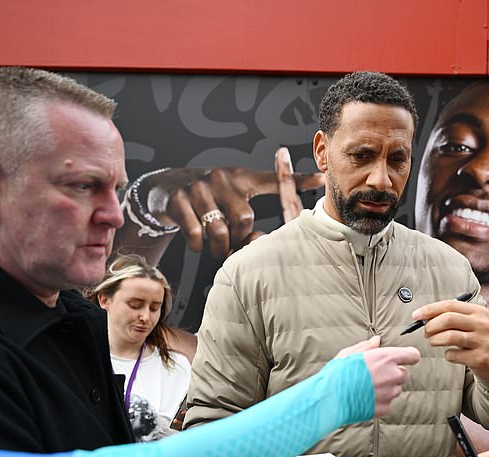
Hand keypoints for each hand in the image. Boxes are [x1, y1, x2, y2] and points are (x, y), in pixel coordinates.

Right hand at [142, 148, 323, 257]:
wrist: (165, 188)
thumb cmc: (212, 194)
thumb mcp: (240, 188)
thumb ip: (275, 190)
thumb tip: (311, 188)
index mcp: (241, 177)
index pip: (273, 181)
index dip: (297, 180)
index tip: (323, 178)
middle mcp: (221, 178)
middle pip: (244, 218)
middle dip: (241, 238)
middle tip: (234, 245)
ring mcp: (198, 188)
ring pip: (218, 229)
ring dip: (219, 246)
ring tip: (218, 248)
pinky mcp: (178, 201)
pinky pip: (194, 233)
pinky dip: (198, 245)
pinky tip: (199, 244)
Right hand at [336, 336, 420, 416]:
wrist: (330, 397)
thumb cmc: (338, 373)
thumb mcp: (350, 353)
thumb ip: (367, 347)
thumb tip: (377, 340)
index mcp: (386, 358)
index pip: (413, 355)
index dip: (409, 356)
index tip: (406, 357)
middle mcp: (392, 375)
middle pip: (404, 374)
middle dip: (394, 373)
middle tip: (376, 374)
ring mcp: (389, 393)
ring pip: (395, 390)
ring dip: (387, 388)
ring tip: (366, 387)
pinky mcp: (384, 408)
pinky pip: (387, 403)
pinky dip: (379, 401)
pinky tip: (364, 397)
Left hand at [411, 297, 488, 381]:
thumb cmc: (480, 339)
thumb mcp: (473, 323)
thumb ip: (453, 317)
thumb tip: (424, 317)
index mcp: (478, 311)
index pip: (450, 305)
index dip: (430, 309)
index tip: (416, 315)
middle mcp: (482, 324)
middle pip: (448, 319)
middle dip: (431, 326)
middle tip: (425, 332)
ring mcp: (482, 341)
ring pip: (449, 337)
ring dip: (435, 340)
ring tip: (433, 342)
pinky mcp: (480, 358)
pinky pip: (454, 355)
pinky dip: (447, 354)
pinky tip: (451, 354)